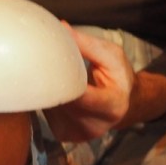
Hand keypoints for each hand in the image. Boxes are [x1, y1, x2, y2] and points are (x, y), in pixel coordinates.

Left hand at [44, 27, 134, 142]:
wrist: (124, 104)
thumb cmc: (119, 77)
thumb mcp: (111, 55)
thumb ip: (86, 44)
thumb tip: (61, 28)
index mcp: (112, 105)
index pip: (81, 96)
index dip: (63, 81)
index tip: (48, 65)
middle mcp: (95, 125)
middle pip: (62, 102)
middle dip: (52, 82)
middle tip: (41, 63)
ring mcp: (79, 134)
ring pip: (52, 108)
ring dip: (48, 91)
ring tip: (53, 77)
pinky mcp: (66, 136)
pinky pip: (48, 115)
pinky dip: (48, 100)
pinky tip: (57, 91)